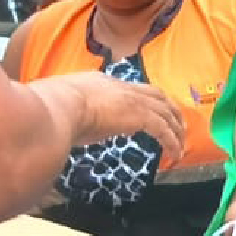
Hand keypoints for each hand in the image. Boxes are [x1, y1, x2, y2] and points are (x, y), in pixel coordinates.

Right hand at [52, 72, 185, 160]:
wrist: (60, 107)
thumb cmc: (54, 109)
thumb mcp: (68, 105)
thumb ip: (77, 111)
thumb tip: (75, 123)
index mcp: (105, 82)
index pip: (133, 89)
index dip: (146, 101)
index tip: (152, 114)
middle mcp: (123, 87)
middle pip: (157, 95)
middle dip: (170, 110)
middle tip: (178, 127)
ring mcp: (132, 100)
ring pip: (165, 112)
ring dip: (175, 129)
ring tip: (180, 146)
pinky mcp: (139, 115)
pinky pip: (163, 129)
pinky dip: (171, 141)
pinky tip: (174, 154)